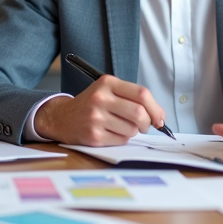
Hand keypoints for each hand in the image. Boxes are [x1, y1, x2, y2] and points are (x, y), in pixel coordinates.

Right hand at [33, 76, 165, 146]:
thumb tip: (159, 116)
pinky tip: (110, 132)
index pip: (142, 94)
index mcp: (107, 83)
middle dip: (147, 123)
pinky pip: (121, 140)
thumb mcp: (108, 90)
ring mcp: (96, 118)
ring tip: (120, 126)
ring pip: (132, 129)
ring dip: (132, 131)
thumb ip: (132, 97)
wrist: (62, 117)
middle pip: (139, 113)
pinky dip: (122, 139)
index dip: (156, 108)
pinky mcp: (93, 135)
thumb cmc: (91, 104)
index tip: (159, 118)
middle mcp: (100, 98)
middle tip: (144, 126)